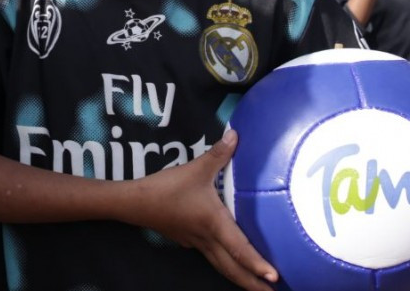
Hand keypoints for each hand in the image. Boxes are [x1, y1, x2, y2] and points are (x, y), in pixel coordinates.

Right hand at [134, 130, 276, 290]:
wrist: (135, 203)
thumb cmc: (166, 188)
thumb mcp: (195, 168)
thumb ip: (218, 153)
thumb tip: (236, 134)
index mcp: (213, 223)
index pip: (239, 249)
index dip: (257, 264)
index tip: (274, 278)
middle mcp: (207, 238)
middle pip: (232, 268)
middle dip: (252, 283)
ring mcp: (196, 242)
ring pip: (222, 265)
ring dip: (240, 278)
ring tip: (256, 287)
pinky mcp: (188, 240)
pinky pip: (212, 258)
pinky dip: (225, 266)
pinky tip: (229, 263)